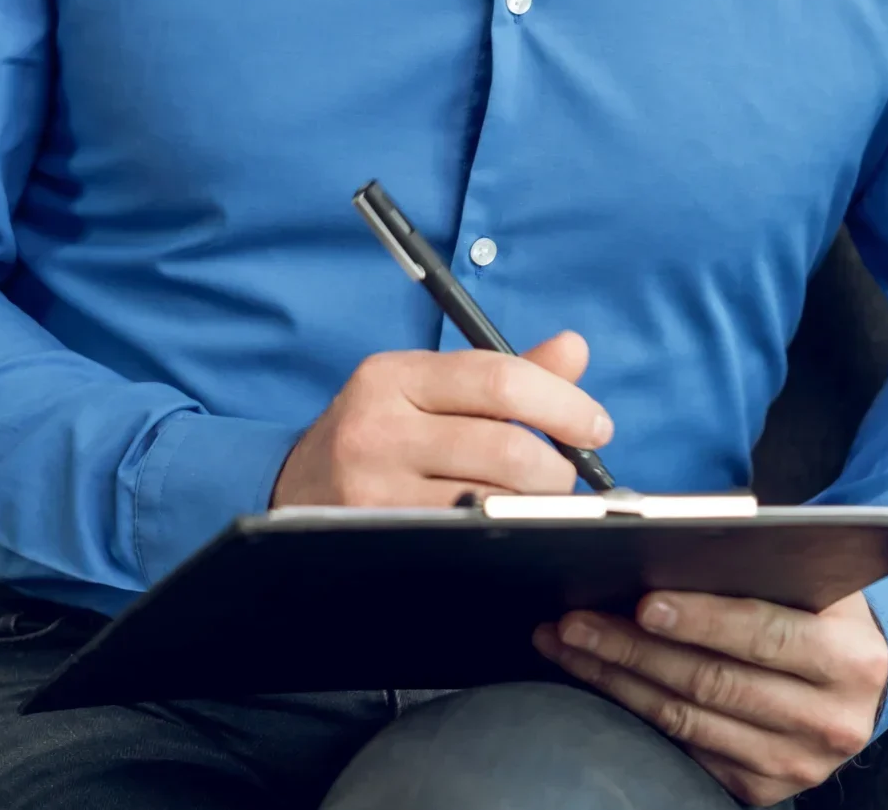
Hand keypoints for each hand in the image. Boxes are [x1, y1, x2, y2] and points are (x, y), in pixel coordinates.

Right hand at [271, 330, 611, 507]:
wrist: (292, 488)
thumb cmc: (380, 432)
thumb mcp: (426, 388)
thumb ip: (505, 371)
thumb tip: (574, 347)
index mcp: (394, 374)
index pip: (498, 378)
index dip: (562, 403)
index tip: (596, 425)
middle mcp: (379, 427)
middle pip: (505, 447)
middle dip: (557, 468)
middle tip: (565, 478)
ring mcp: (374, 491)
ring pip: (492, 502)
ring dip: (535, 508)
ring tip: (536, 504)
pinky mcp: (378, 540)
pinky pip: (465, 540)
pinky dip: (501, 535)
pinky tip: (507, 531)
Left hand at [534, 588, 887, 806]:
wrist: (865, 686)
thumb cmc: (825, 613)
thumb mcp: (815, 582)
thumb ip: (761, 568)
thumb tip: (670, 544)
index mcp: (848, 659)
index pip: (763, 634)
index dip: (700, 618)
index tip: (643, 603)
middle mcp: (827, 720)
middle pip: (712, 682)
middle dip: (634, 648)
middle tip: (577, 620)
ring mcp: (795, 763)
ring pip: (688, 720)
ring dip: (618, 679)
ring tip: (570, 644)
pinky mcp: (763, 788)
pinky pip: (686, 748)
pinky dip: (635, 713)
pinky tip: (602, 680)